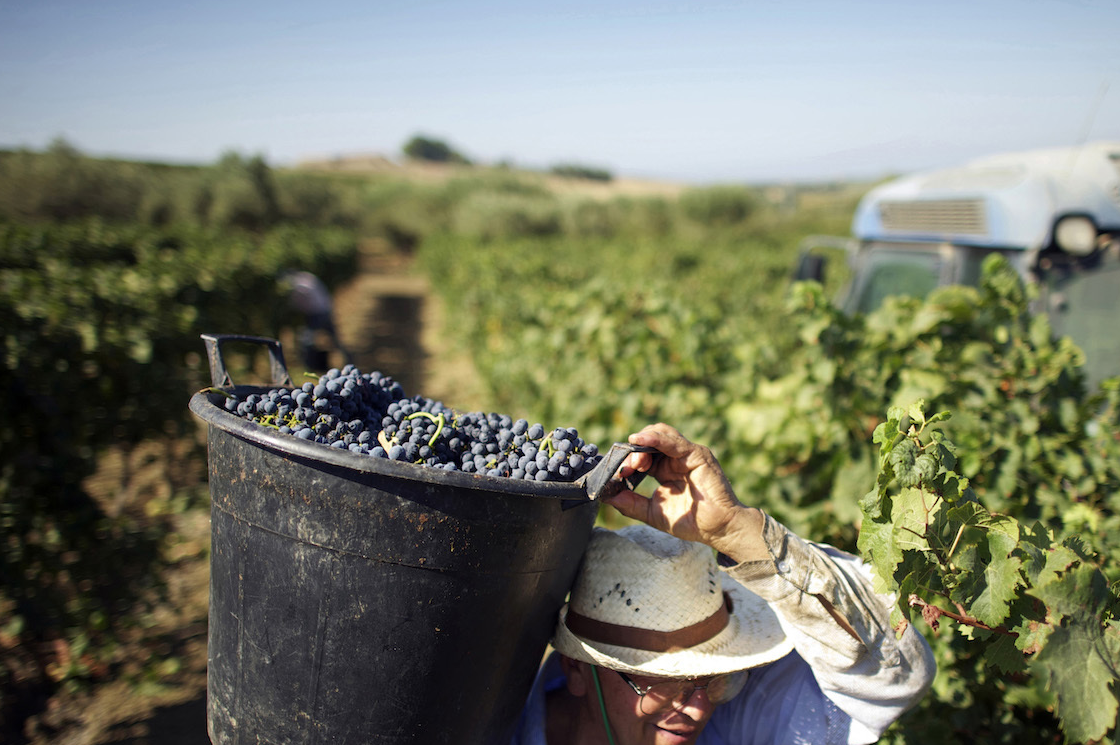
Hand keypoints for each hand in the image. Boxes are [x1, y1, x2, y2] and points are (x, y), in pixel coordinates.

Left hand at [604, 423, 768, 562]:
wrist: (718, 529)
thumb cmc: (691, 521)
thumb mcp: (653, 513)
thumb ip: (630, 503)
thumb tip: (606, 495)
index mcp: (665, 469)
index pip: (642, 453)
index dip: (628, 460)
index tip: (617, 474)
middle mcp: (675, 457)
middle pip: (648, 439)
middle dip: (633, 451)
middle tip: (625, 469)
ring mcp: (687, 454)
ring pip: (660, 432)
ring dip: (642, 444)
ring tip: (634, 461)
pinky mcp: (697, 454)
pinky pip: (673, 441)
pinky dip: (655, 438)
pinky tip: (640, 441)